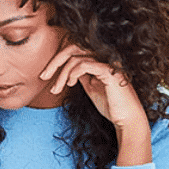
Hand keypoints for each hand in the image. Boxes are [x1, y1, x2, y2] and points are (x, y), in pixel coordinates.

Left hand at [40, 43, 151, 165]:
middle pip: (74, 47)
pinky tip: (69, 84)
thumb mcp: (91, 87)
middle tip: (43, 76)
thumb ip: (81, 75)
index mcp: (102, 58)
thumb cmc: (110, 105)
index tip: (47, 75)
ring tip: (57, 88)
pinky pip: (85, 64)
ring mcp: (109, 62)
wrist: (126, 120)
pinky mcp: (110, 71)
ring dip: (62, 74)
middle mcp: (107, 56)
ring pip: (76, 57)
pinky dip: (72, 73)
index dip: (59, 59)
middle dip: (55, 62)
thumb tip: (66, 68)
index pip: (76, 49)